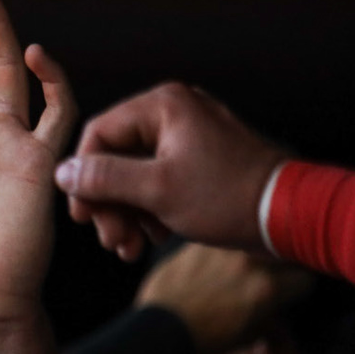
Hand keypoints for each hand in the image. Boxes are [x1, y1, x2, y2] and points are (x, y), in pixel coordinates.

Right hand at [53, 82, 287, 261]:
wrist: (291, 214)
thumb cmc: (227, 196)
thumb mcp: (156, 190)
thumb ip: (104, 179)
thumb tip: (63, 172)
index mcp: (164, 106)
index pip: (100, 134)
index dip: (84, 177)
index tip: (83, 215)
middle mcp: (176, 113)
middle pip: (118, 156)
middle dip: (110, 204)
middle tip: (111, 239)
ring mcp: (191, 136)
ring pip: (138, 173)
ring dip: (128, 213)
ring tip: (130, 247)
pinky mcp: (202, 161)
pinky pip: (161, 180)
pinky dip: (151, 209)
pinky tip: (151, 239)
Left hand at [137, 243, 313, 353]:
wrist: (160, 331)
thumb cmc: (208, 339)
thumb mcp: (252, 333)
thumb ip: (273, 310)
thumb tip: (280, 298)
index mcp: (267, 287)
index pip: (306, 276)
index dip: (300, 286)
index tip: (292, 291)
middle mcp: (248, 261)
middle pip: (284, 251)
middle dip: (284, 265)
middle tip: (274, 277)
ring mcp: (221, 248)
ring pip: (252, 241)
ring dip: (255, 252)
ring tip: (244, 269)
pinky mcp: (197, 243)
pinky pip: (222, 239)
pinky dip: (226, 249)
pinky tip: (217, 264)